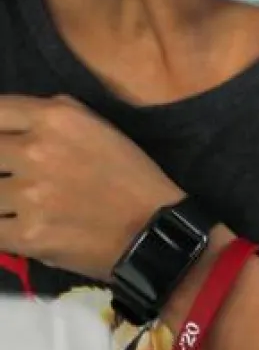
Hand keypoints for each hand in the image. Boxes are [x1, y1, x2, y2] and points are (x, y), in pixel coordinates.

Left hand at [0, 95, 184, 280]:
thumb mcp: (97, 127)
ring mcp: (29, 195)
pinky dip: (5, 228)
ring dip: (3, 200)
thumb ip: (51, 114)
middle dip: (1, 167)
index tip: (3, 145)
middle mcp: (36, 150)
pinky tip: (23, 227)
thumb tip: (8, 121)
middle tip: (15, 178)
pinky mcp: (27, 235)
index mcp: (55, 118)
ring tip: (28, 205)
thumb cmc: (128, 174)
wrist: (153, 228)